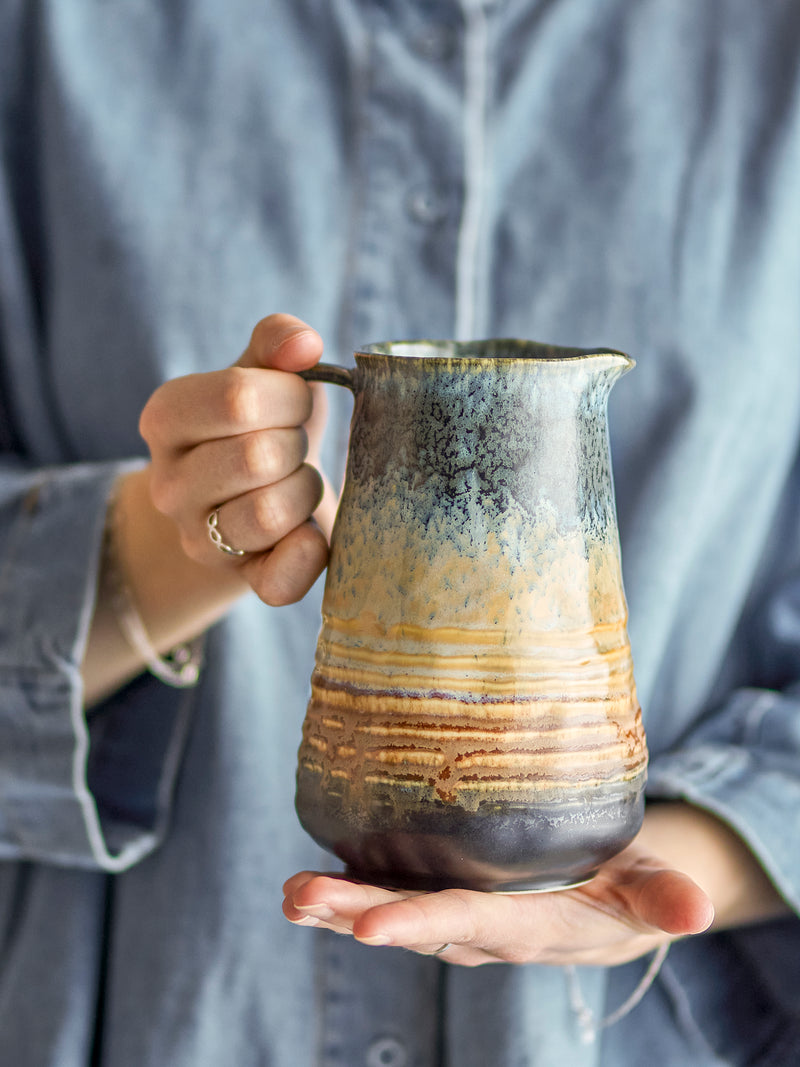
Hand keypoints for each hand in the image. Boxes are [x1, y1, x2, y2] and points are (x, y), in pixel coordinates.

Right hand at [140, 313, 331, 605]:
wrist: (264, 491)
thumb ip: (277, 341)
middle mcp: (168, 486)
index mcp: (165, 418)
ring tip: (298, 481)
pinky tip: (312, 533)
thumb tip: (304, 343)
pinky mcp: (240, 580)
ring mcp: (198, 541)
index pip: (238, 399)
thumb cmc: (268, 423)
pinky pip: (277, 581)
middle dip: (297, 444)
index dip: (289, 396)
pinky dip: (306, 555)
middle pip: (256, 458)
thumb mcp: (266, 372)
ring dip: (305, 490)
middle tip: (295, 445)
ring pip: (268, 515)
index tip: (295, 400)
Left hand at [282, 840, 713, 967]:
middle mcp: (480, 926)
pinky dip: (350, 887)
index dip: (417, 924)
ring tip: (291, 893)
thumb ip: (661, 895)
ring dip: (337, 903)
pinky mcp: (445, 891)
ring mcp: (456, 912)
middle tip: (299, 898)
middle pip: (410, 920)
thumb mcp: (647, 884)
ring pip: (392, 909)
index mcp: (526, 922)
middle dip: (352, 911)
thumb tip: (699, 910)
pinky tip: (311, 877)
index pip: (465, 922)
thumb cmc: (622, 884)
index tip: (366, 925)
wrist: (604, 904)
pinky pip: (394, 892)